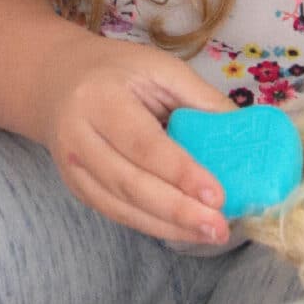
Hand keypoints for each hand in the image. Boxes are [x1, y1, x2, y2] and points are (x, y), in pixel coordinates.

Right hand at [40, 37, 236, 244]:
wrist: (57, 80)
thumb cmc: (117, 72)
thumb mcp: (158, 68)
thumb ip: (199, 99)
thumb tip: (246, 134)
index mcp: (100, 99)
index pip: (142, 143)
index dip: (179, 172)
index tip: (217, 194)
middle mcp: (79, 137)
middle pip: (130, 183)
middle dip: (178, 210)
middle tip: (219, 227)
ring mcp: (73, 168)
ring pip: (121, 206)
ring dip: (168, 226)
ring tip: (210, 234)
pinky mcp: (78, 188)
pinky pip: (116, 213)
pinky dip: (152, 226)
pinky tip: (183, 231)